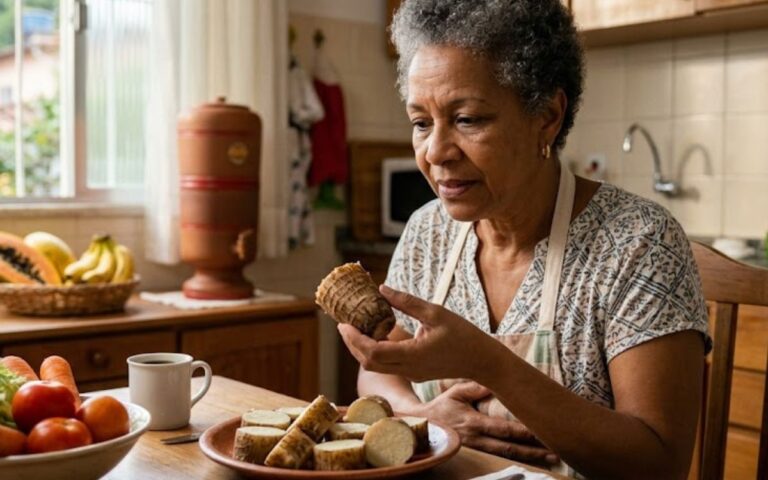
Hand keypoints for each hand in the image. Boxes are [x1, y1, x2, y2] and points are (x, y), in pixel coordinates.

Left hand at [338, 285, 500, 382]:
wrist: (482, 361)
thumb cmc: (463, 335)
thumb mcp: (435, 312)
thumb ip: (407, 302)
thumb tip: (382, 288)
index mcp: (413, 355)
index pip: (373, 352)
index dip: (354, 339)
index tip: (344, 323)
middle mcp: (408, 368)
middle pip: (369, 362)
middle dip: (353, 344)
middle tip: (344, 324)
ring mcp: (411, 373)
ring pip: (376, 366)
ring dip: (363, 348)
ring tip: (357, 327)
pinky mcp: (414, 373)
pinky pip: (388, 365)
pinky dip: (376, 351)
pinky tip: (377, 334)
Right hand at [416, 382, 558, 465]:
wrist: (420, 426)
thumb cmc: (441, 406)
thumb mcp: (455, 392)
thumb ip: (475, 387)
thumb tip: (495, 382)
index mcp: (472, 422)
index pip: (503, 429)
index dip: (524, 431)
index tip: (543, 431)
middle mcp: (476, 440)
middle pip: (509, 448)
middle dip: (533, 451)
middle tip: (556, 452)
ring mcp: (476, 451)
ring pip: (506, 457)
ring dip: (529, 458)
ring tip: (551, 459)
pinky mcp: (476, 456)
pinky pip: (499, 460)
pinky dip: (517, 461)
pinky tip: (532, 462)